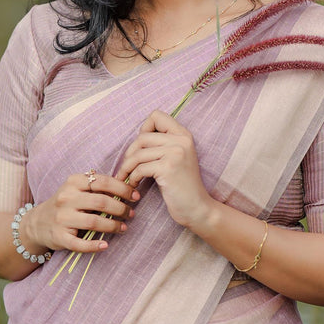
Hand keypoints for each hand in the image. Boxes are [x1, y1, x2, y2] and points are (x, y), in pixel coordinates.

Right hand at [22, 173, 134, 254]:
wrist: (38, 223)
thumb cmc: (66, 204)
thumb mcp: (76, 188)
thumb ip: (97, 185)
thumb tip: (127, 187)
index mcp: (73, 182)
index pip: (102, 182)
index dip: (122, 189)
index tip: (135, 196)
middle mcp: (66, 198)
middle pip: (101, 202)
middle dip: (121, 208)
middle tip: (131, 213)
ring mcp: (62, 218)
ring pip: (93, 222)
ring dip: (113, 226)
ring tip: (124, 227)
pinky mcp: (59, 237)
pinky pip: (79, 244)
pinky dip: (94, 246)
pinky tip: (105, 245)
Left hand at [117, 111, 215, 231]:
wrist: (197, 208)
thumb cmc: (181, 186)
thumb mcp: (176, 158)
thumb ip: (162, 144)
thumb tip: (137, 137)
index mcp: (184, 135)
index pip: (157, 115)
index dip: (144, 128)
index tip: (142, 147)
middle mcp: (181, 140)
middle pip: (142, 137)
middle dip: (130, 154)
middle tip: (127, 168)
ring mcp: (176, 153)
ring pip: (138, 153)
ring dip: (127, 168)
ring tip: (126, 178)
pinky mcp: (168, 168)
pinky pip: (140, 168)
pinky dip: (133, 177)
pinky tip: (135, 185)